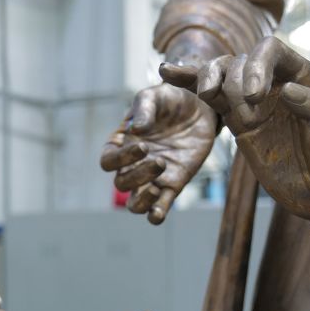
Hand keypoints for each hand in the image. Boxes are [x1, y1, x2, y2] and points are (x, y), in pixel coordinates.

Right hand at [101, 83, 218, 223]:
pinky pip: (159, 208)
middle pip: (121, 184)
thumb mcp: (155, 95)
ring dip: (142, 200)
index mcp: (121, 144)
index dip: (121, 159)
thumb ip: (144, 109)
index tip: (143, 146)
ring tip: (158, 189)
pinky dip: (155, 215)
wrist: (201, 107)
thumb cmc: (170, 98)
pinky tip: (158, 214)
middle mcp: (133, 164)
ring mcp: (153, 177)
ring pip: (135, 203)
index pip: (108, 160)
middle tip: (160, 161)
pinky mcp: (173, 185)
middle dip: (137, 176)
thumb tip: (136, 131)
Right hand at [160, 36, 309, 236]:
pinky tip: (167, 72)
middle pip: (239, 60)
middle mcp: (275, 82)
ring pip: (221, 75)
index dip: (256, 65)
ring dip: (207, 78)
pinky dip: (190, 85)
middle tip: (244, 112)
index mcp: (302, 76)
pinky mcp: (239, 123)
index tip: (253, 96)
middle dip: (232, 80)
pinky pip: (212, 100)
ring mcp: (253, 103)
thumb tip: (289, 91)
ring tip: (206, 94)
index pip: (270, 51)